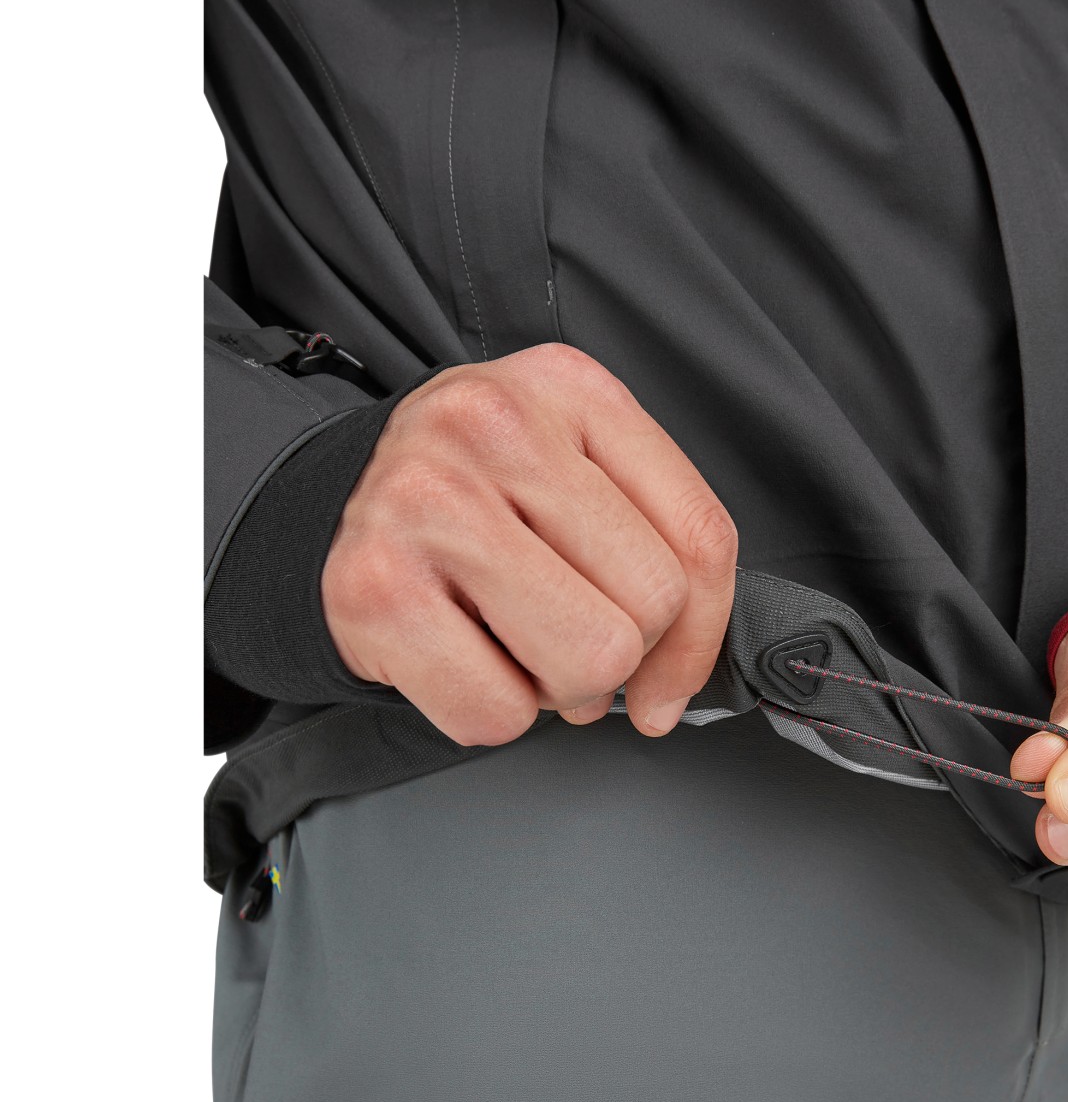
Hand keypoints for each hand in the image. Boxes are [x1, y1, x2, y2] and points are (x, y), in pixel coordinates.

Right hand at [323, 345, 737, 744]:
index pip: (700, 536)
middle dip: (619, 652)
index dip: (702, 635)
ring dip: (558, 687)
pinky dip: (488, 711)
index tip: (669, 677)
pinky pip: (497, 712)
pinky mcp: (373, 587)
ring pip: (591, 660)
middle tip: (561, 634)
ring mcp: (427, 504)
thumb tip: (671, 687)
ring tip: (513, 643)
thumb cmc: (472, 499)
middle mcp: (495, 428)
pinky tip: (460, 656)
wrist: (330, 503)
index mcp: (570, 389)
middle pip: (652, 605)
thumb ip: (653, 546)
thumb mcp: (575, 474)